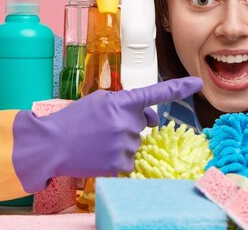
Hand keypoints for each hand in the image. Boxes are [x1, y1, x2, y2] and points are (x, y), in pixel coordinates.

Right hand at [12, 77, 202, 192]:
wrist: (51, 145)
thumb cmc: (74, 120)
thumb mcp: (100, 101)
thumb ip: (126, 103)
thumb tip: (148, 117)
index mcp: (122, 102)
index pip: (156, 93)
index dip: (179, 87)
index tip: (197, 83)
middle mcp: (128, 122)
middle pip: (145, 121)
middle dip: (133, 121)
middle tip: (107, 125)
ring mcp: (125, 144)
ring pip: (136, 140)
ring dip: (122, 139)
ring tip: (97, 139)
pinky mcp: (119, 163)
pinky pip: (129, 158)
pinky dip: (116, 156)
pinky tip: (99, 153)